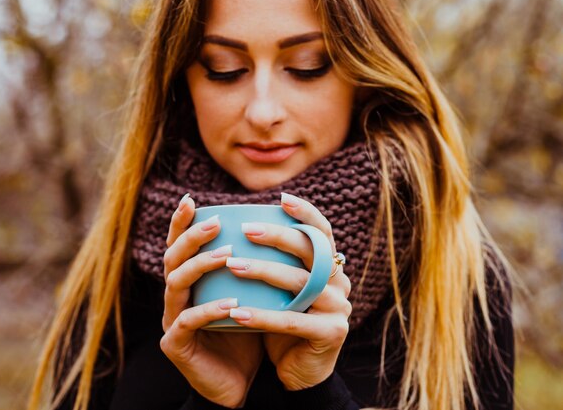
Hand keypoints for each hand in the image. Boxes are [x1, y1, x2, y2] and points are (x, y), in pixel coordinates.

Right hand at [159, 194, 263, 407]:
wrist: (240, 382)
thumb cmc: (247, 332)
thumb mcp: (252, 294)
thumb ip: (253, 266)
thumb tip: (279, 228)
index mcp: (189, 282)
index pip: (181, 245)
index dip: (182, 222)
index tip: (191, 199)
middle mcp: (175, 297)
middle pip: (172, 257)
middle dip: (192, 236)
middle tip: (215, 222)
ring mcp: (171, 320)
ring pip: (175, 283)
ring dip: (200, 265)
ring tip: (226, 254)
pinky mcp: (175, 344)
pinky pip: (188, 321)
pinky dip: (209, 310)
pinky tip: (231, 304)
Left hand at [226, 192, 351, 390]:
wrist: (299, 372)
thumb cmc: (283, 324)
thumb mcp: (280, 291)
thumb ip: (275, 263)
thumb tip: (240, 226)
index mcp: (331, 267)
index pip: (323, 232)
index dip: (306, 213)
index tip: (281, 199)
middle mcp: (340, 283)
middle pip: (312, 250)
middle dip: (278, 236)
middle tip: (246, 229)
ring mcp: (339, 308)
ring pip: (300, 282)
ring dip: (263, 272)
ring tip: (232, 265)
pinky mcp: (331, 333)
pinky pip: (293, 320)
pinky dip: (262, 316)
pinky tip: (236, 313)